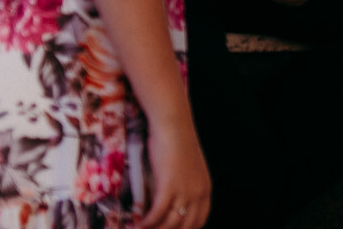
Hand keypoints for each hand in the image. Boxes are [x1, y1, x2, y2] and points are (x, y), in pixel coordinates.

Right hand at [141, 112, 209, 227]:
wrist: (173, 123)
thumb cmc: (176, 140)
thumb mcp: (187, 166)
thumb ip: (184, 184)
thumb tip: (171, 201)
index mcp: (205, 189)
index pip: (199, 221)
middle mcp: (198, 193)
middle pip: (185, 227)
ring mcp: (185, 191)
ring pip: (170, 224)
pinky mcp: (169, 187)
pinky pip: (157, 214)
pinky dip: (147, 223)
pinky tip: (137, 225)